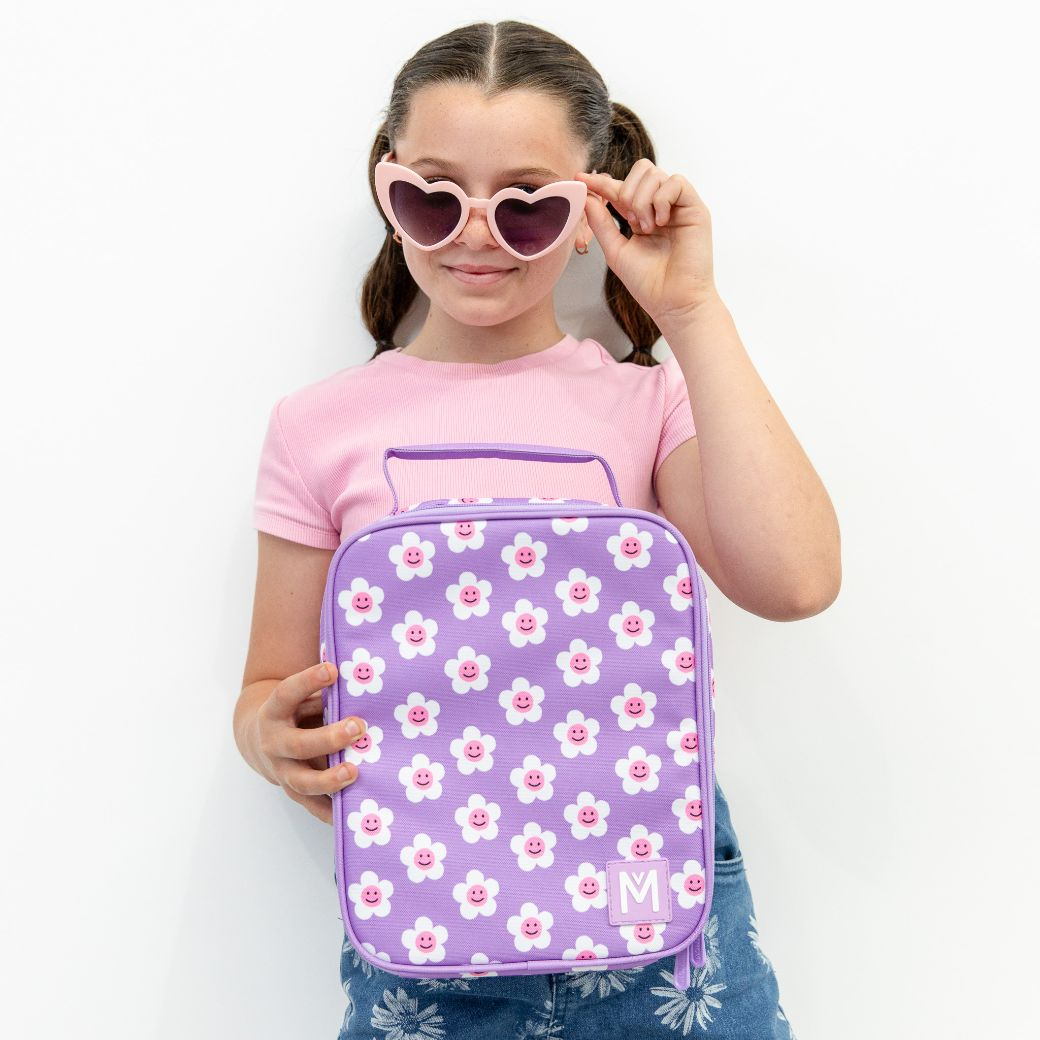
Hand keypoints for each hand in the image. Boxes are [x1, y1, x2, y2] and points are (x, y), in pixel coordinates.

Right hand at [254, 661, 366, 824]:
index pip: (287, 694)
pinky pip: (313, 806)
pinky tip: (352, 815)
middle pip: (299, 745)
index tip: (332, 669)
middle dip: (330, 738)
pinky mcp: (293, 792)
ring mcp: (281, 771)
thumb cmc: (294, 712)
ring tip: (354, 772)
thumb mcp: (302, 697)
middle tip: (359, 727)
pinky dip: (331, 812)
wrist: (260, 739)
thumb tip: (364, 687)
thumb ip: (324, 695)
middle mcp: (274, 743)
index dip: (308, 681)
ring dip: (329, 780)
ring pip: (303, 781)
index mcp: (274, 712)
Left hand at [576, 158, 719, 329]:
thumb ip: (601, 223)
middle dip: (626, 190)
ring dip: (642, 199)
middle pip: (641, 169)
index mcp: (641, 215)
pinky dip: (662, 199)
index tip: (580, 178)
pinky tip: (660, 222)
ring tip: (647, 228)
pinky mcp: (695, 209)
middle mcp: (660, 207)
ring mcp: (678, 206)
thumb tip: (587, 198)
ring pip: (655, 173)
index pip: (621, 188)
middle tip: (630, 221)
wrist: (672, 302)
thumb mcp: (616, 250)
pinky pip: (676, 182)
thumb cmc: (648, 283)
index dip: (601, 182)